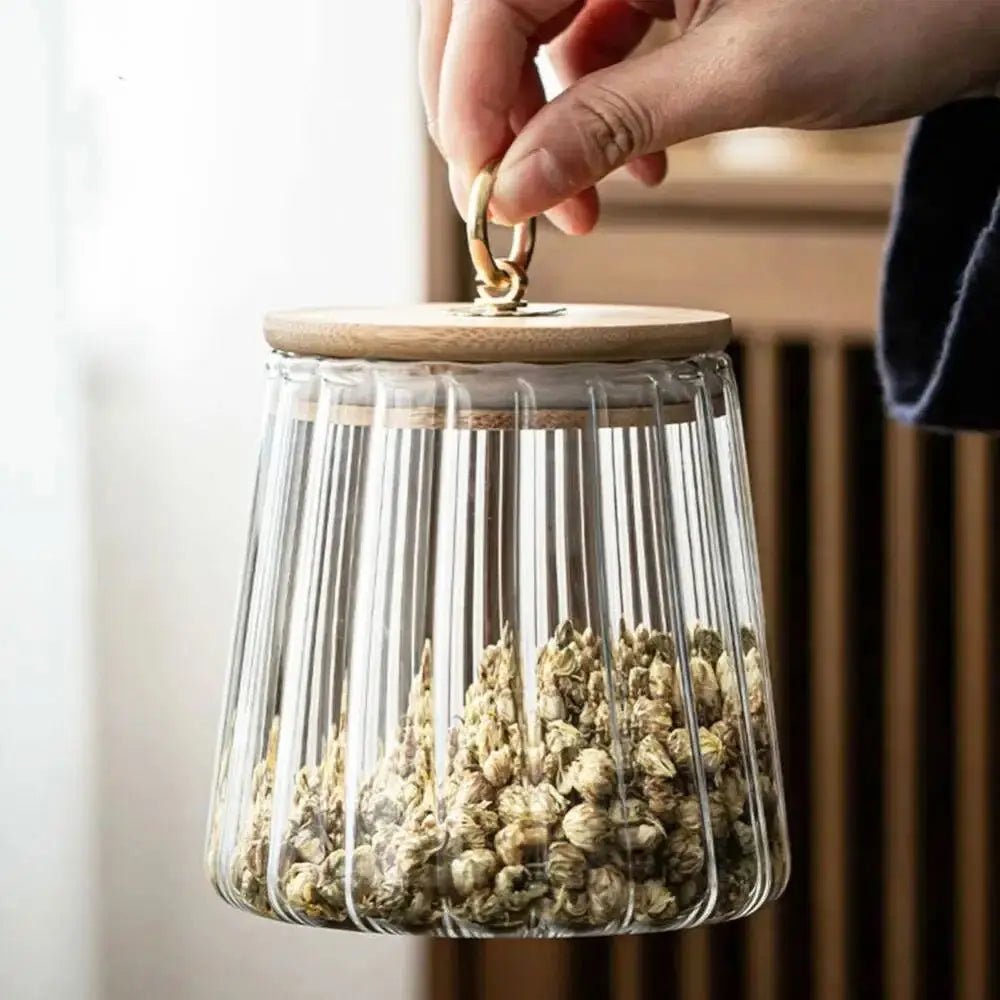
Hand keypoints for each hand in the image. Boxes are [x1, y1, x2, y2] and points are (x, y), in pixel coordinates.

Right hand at [420, 0, 999, 232]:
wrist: (989, 0)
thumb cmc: (906, 1)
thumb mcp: (746, 71)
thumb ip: (613, 123)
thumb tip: (513, 186)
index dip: (468, 93)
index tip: (481, 184)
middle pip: (494, 13)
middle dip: (495, 117)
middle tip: (511, 202)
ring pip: (537, 39)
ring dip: (547, 132)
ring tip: (584, 206)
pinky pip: (592, 51)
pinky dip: (598, 118)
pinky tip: (634, 168)